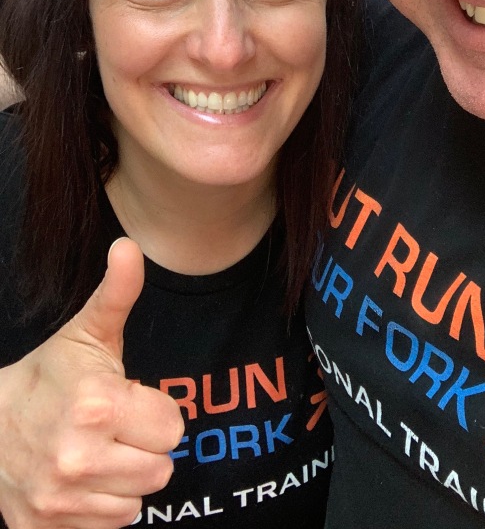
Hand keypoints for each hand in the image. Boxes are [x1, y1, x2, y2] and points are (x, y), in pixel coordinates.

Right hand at [0, 238, 184, 528]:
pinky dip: (103, 508)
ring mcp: (58, 501)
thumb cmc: (49, 377)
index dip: (156, 414)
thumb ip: (117, 293)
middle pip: (162, 469)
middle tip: (116, 430)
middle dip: (145, 448)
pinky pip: (111, 527)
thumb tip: (129, 246)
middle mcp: (76, 458)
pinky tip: (85, 481)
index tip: (129, 402)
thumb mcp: (87, 333)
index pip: (174, 428)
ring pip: (138, 502)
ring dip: (126, 480)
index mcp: (96, 406)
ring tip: (99, 453)